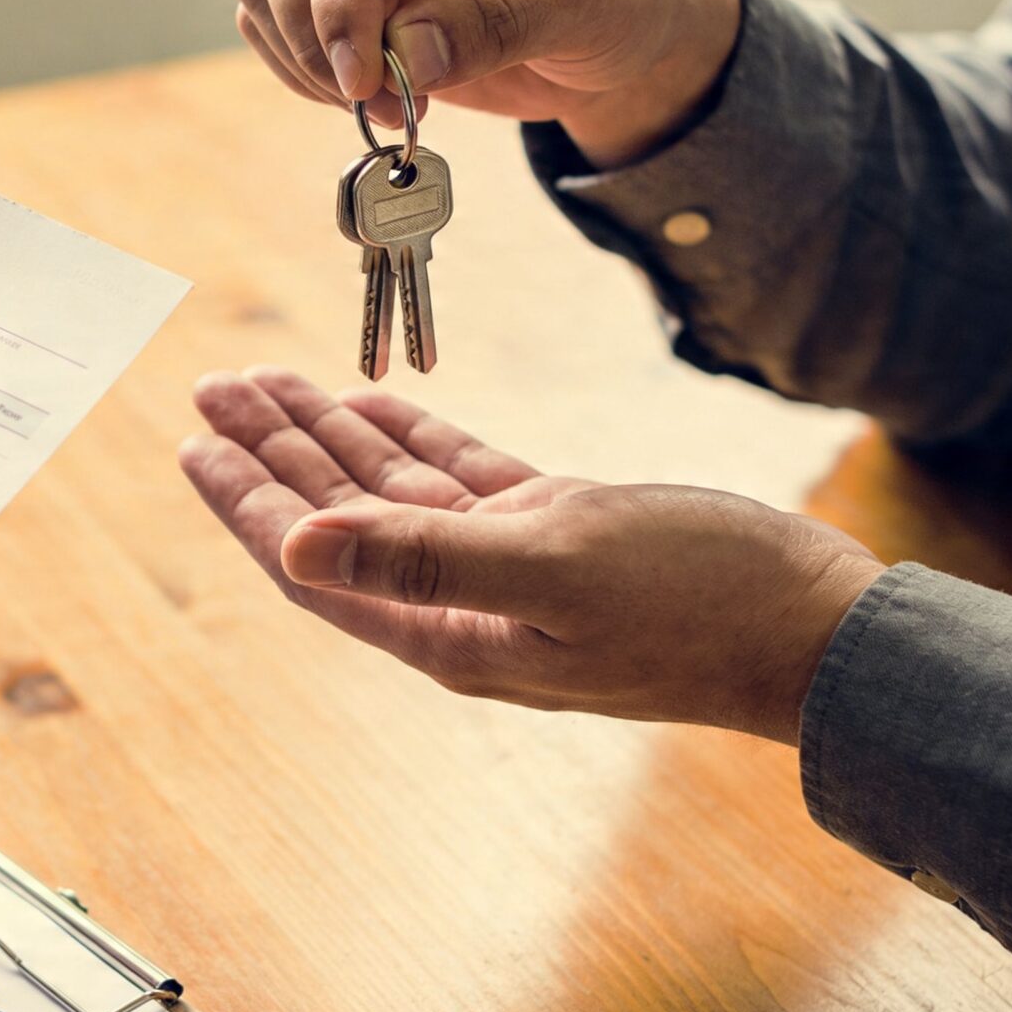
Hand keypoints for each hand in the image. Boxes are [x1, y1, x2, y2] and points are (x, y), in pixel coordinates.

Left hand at [178, 369, 882, 743]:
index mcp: (449, 630)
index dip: (249, 503)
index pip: (315, 562)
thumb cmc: (698, 605)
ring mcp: (513, 569)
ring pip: (393, 492)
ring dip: (333, 436)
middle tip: (214, 386)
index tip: (194, 442)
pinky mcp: (563, 533)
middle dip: (274, 453)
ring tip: (268, 381)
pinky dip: (414, 441)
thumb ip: (420, 555)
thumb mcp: (553, 563)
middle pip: (338, 520)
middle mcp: (465, 605)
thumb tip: (292, 550)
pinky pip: (460, 480)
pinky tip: (370, 402)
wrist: (817, 628)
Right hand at [232, 0, 740, 165]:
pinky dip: (303, 65)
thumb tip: (404, 56)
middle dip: (316, 31)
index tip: (362, 78)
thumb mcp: (589, 2)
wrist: (622, 15)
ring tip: (386, 104)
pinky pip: (273, 10)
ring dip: (305, 54)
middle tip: (373, 103)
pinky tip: (368, 93)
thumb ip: (499, 23)